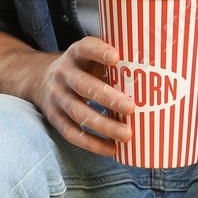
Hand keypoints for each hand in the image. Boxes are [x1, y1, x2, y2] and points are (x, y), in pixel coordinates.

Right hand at [31, 36, 134, 156]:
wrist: (38, 79)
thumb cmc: (81, 68)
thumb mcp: (90, 57)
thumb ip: (114, 61)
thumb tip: (159, 67)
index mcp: (75, 55)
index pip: (85, 48)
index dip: (99, 52)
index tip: (117, 57)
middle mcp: (63, 74)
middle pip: (82, 85)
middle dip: (107, 97)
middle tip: (131, 107)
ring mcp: (56, 97)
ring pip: (78, 113)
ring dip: (104, 125)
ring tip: (127, 134)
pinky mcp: (54, 117)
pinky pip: (72, 133)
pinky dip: (91, 143)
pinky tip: (111, 149)